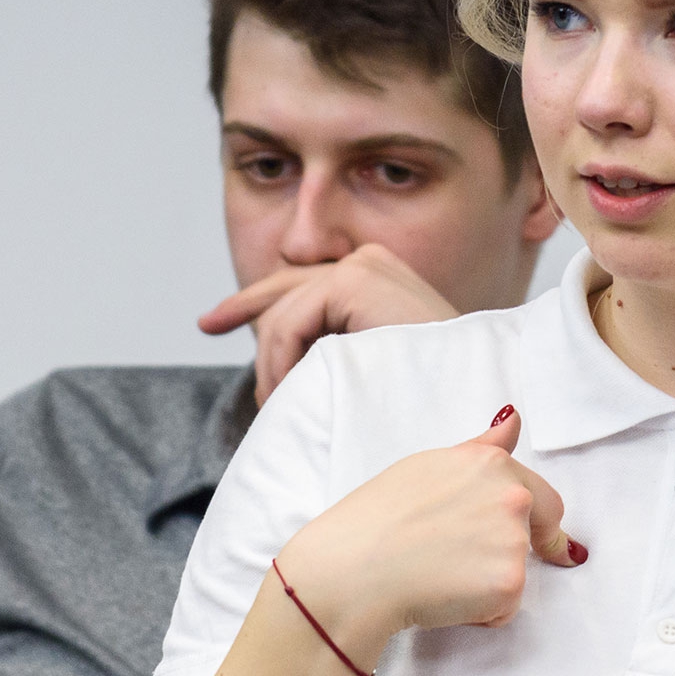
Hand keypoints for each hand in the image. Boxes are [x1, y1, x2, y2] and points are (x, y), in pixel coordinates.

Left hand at [199, 244, 459, 401]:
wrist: (465, 412)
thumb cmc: (422, 408)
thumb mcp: (366, 374)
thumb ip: (330, 352)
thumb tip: (278, 361)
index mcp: (383, 281)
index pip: (306, 284)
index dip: (255, 300)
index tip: (212, 321)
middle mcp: (376, 263)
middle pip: (288, 288)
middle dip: (247, 309)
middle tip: (209, 324)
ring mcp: (369, 266)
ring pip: (285, 311)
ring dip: (271, 364)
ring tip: (275, 405)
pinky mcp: (358, 280)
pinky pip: (291, 319)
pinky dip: (279, 359)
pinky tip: (284, 392)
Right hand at [276, 407, 584, 655]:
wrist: (351, 570)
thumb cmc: (377, 518)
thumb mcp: (428, 467)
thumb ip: (481, 450)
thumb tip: (513, 420)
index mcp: (492, 464)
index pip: (542, 498)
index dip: (539, 524)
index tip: (544, 543)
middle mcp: (512, 497)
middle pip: (536, 535)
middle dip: (512, 552)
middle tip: (462, 565)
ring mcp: (513, 541)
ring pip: (515, 573)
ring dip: (487, 582)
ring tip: (437, 575)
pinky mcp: (509, 585)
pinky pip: (504, 608)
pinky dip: (480, 613)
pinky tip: (441, 598)